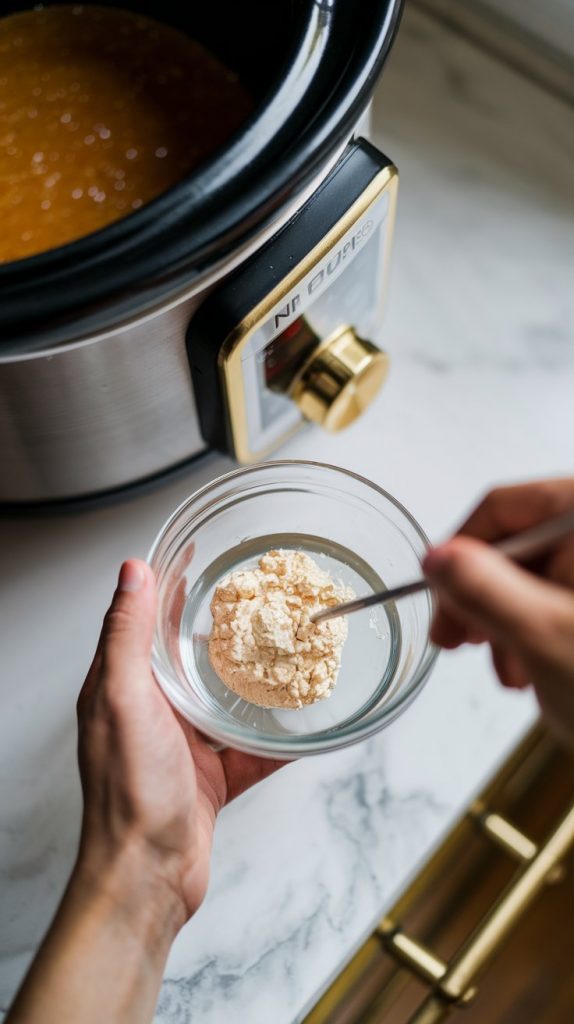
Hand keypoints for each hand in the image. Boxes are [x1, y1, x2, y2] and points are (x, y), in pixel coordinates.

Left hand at [76, 558, 284, 925]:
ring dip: (254, 680)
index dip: (168, 586)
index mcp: (124, 687)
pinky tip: (304, 724)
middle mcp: (152, 711)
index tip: (198, 556)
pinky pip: (251, 748)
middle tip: (260, 600)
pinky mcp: (212, 776)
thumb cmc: (129, 791)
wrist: (147, 875)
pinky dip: (276, 738)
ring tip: (290, 653)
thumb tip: (131, 572)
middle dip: (223, 628)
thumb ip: (126, 637)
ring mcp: (183, 745)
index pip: (145, 622)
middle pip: (191, 657)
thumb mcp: (123, 699)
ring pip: (226, 700)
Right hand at [423, 479, 573, 741]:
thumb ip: (482, 588)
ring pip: (541, 575)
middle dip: (485, 597)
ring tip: (510, 673)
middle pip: (522, 542)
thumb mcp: (543, 636)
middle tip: (459, 642)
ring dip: (509, 622)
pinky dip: (541, 631)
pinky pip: (565, 598)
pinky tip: (537, 670)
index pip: (506, 506)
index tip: (437, 595)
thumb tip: (437, 557)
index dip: (460, 552)